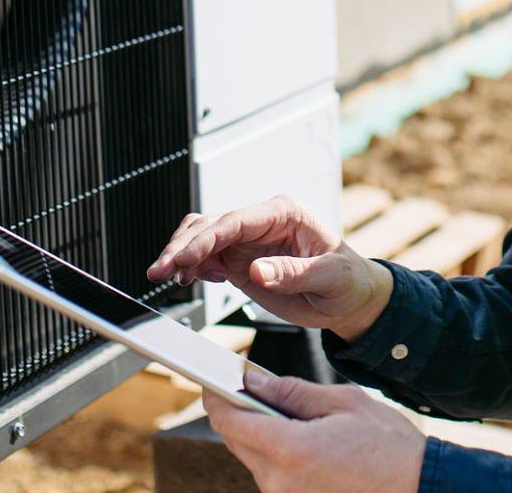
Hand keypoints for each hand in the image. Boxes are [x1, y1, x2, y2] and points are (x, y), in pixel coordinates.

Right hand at [146, 195, 393, 340]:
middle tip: (161, 270)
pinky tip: (188, 281)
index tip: (185, 258)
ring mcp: (248, 242)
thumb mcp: (330, 277)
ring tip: (165, 277)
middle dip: (182, 245)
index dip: (206, 238)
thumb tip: (256, 271)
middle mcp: (261, 222)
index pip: (235, 220)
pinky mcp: (240, 261)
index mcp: (284, 213)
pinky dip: (191, 267)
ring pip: (202, 237)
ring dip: (180, 255)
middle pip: (210, 224)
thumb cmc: (347, 280)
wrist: (350, 299)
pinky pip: (206, 258)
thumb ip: (294, 272)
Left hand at [204, 367, 425, 492]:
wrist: (418, 485)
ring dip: (261, 433)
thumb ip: (291, 391)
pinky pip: (272, 474)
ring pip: (253, 458)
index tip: (214, 380)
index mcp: (289, 450)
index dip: (217, 396)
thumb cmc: (388, 445)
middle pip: (236, 440)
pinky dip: (276, 453)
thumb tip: (253, 380)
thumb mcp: (341, 402)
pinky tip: (302, 439)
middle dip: (241, 411)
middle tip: (257, 387)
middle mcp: (280, 481)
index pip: (230, 421)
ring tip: (291, 415)